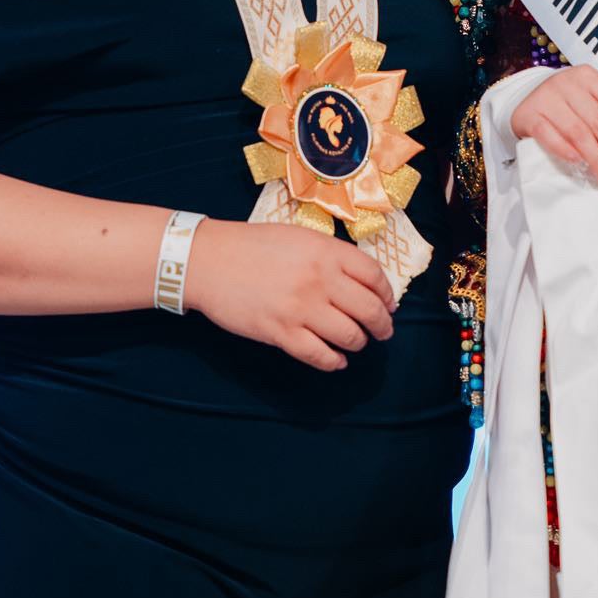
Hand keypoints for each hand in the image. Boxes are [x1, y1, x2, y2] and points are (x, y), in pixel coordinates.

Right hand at [185, 219, 395, 370]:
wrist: (209, 260)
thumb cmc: (252, 245)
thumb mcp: (299, 236)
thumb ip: (330, 255)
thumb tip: (359, 280)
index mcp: (327, 251)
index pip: (374, 276)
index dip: (387, 294)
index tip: (389, 304)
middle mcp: (320, 279)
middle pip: (369, 309)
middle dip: (382, 325)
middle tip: (384, 331)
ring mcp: (301, 308)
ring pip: (350, 336)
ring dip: (360, 343)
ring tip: (358, 343)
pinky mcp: (281, 333)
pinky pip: (320, 355)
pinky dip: (334, 361)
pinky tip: (337, 360)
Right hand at [510, 65, 597, 196]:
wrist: (524, 98)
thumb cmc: (568, 104)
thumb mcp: (589, 100)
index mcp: (590, 78)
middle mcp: (569, 84)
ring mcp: (547, 99)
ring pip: (579, 134)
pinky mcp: (529, 116)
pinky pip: (549, 137)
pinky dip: (566, 153)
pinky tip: (581, 168)